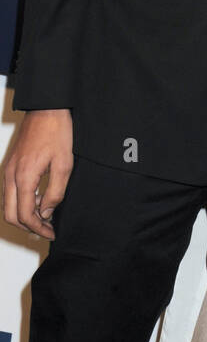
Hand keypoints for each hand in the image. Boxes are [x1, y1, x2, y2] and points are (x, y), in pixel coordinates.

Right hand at [3, 109, 73, 239]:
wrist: (46, 109)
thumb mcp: (64, 165)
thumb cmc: (57, 133)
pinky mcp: (10, 165)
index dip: (38, 228)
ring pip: (8, 204)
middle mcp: (11, 175)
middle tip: (47, 229)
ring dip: (24, 215)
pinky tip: (39, 200)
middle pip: (11, 214)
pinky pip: (10, 192)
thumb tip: (46, 213)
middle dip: (28, 226)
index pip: (25, 215)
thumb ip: (55, 193)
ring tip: (45, 217)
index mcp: (24, 177)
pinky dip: (21, 202)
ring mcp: (8, 170)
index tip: (51, 232)